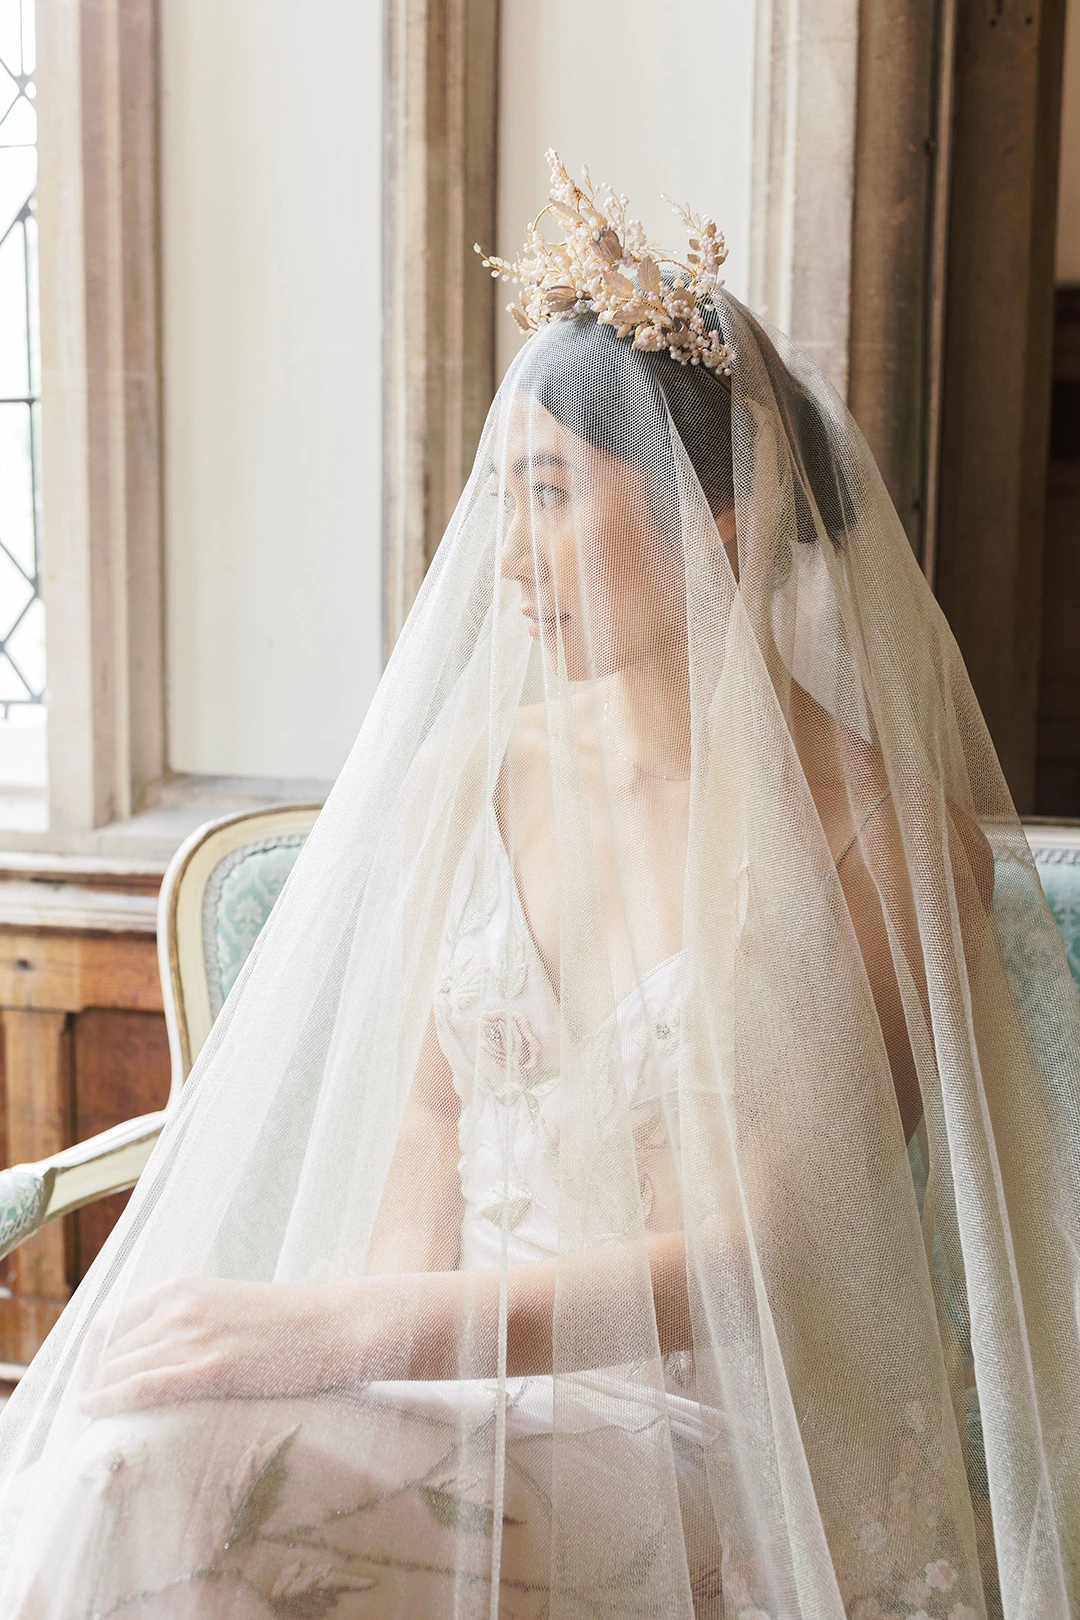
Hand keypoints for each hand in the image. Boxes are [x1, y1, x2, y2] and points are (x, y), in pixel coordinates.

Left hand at [81, 1274, 421, 1414]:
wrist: (339, 1324)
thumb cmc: (291, 1322)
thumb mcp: (230, 1306)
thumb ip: (192, 1321)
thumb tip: (163, 1352)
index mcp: (184, 1288)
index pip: (112, 1322)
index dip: (95, 1356)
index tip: (92, 1380)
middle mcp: (181, 1306)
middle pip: (112, 1350)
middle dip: (96, 1379)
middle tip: (92, 1409)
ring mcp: (196, 1335)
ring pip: (121, 1369)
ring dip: (100, 1394)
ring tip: (91, 1420)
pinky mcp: (212, 1368)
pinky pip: (142, 1387)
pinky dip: (110, 1400)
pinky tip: (93, 1410)